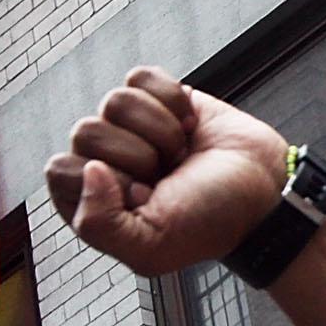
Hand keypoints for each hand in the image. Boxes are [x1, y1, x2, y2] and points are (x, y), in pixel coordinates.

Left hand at [41, 67, 290, 276]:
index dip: (107, 181)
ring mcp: (128, 127)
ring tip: (182, 155)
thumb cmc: (210, 223)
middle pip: (86, 132)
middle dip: (139, 155)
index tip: (146, 198)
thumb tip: (90, 168)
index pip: (62, 170)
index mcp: (88, 202)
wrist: (264, 192)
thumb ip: (99, 226)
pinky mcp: (156, 98)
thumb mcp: (151, 248)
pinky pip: (140, 78)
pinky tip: (191, 127)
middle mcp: (101, 160)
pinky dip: (172, 100)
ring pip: (114, 102)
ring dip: (160, 130)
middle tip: (169, 177)